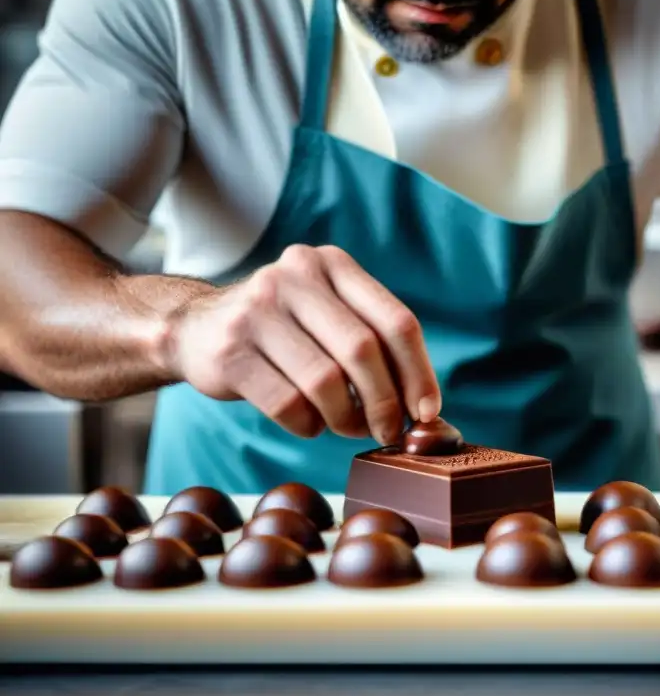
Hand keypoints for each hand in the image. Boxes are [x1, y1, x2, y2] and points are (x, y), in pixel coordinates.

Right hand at [156, 244, 440, 442]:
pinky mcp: (229, 351)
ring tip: (348, 426)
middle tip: (389, 431)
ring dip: (346, 418)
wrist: (195, 329)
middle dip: (385, 402)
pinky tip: (308, 422)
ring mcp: (257, 310)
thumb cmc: (285, 332)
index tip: (427, 412)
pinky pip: (288, 404)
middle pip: (364, 351)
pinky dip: (308, 424)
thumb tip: (425, 408)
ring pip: (326, 382)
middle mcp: (295, 276)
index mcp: (331, 264)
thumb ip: (373, 343)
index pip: (396, 321)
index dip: (419, 373)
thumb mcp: (328, 314)